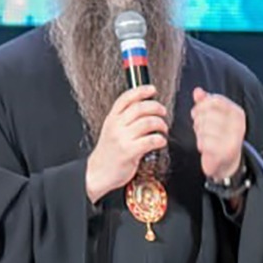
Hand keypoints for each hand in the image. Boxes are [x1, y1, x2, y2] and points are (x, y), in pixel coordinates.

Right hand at [85, 84, 168, 201]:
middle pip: (140, 108)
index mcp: (112, 118)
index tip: (152, 89)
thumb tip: (144, 106)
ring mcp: (121, 139)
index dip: (141, 91)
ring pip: (147, 122)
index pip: (126, 98)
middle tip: (163, 112)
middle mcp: (116, 126)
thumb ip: (124, 118)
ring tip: (163, 129)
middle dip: (156, 107)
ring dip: (161, 124)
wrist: (99, 172)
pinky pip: (150, 140)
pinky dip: (160, 139)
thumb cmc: (109, 152)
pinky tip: (160, 141)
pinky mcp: (128, 152)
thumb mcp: (112, 129)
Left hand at [191, 87, 245, 182]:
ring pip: (204, 128)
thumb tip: (197, 91)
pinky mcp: (225, 152)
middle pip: (207, 114)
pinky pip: (204, 142)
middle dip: (198, 121)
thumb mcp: (214, 116)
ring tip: (204, 138)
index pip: (214, 100)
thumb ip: (205, 103)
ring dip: (199, 134)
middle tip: (200, 128)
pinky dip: (200, 144)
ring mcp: (233, 139)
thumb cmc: (219, 136)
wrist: (227, 162)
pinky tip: (205, 147)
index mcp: (237, 113)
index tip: (198, 113)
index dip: (201, 105)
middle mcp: (238, 124)